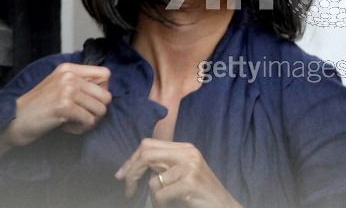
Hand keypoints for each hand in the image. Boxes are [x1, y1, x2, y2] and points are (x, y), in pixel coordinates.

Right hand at [7, 63, 111, 145]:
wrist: (14, 121)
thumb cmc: (39, 107)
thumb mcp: (59, 86)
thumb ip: (80, 83)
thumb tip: (106, 91)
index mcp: (69, 69)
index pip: (106, 74)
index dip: (103, 91)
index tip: (90, 101)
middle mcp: (69, 76)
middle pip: (106, 95)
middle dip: (98, 111)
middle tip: (83, 117)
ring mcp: (67, 90)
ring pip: (100, 110)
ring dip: (89, 121)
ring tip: (74, 122)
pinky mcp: (64, 106)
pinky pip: (89, 121)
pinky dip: (81, 129)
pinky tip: (68, 127)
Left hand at [115, 138, 242, 207]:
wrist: (223, 206)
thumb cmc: (200, 193)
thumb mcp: (183, 172)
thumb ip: (165, 165)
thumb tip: (134, 166)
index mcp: (185, 148)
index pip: (148, 144)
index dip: (131, 159)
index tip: (122, 175)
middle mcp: (188, 152)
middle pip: (146, 153)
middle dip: (131, 172)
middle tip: (127, 189)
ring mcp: (190, 166)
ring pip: (153, 180)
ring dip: (154, 197)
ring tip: (164, 203)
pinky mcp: (190, 182)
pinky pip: (160, 194)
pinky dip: (161, 204)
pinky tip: (172, 205)